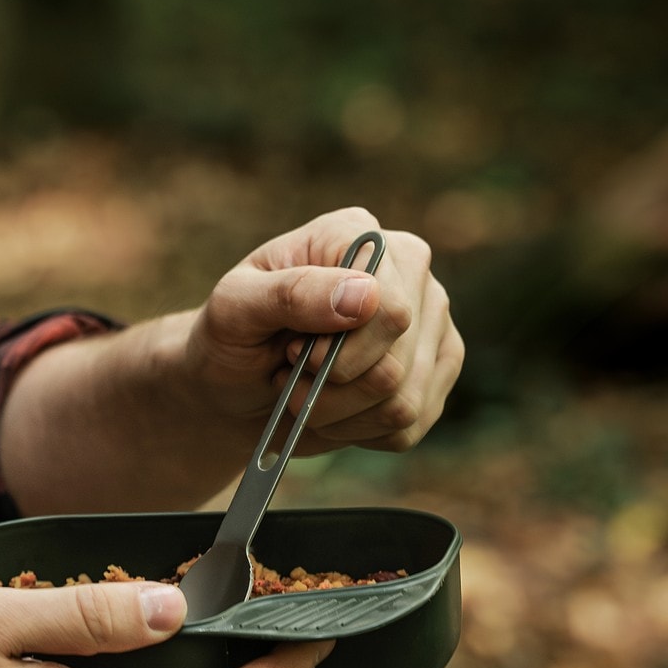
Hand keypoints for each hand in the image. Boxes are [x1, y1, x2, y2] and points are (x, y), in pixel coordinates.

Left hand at [185, 207, 463, 453]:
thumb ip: (291, 293)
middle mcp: (409, 270)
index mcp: (360, 234)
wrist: (234, 383)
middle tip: (289, 377)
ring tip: (303, 394)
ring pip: (404, 401)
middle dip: (330, 389)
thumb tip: (366, 295)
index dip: (340, 350)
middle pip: (397, 361)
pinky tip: (332, 411)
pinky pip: (411, 424)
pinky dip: (359, 432)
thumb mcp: (235, 309)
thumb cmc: (231, 336)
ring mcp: (430, 320)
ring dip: (339, 415)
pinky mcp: (435, 369)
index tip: (293, 353)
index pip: (389, 308)